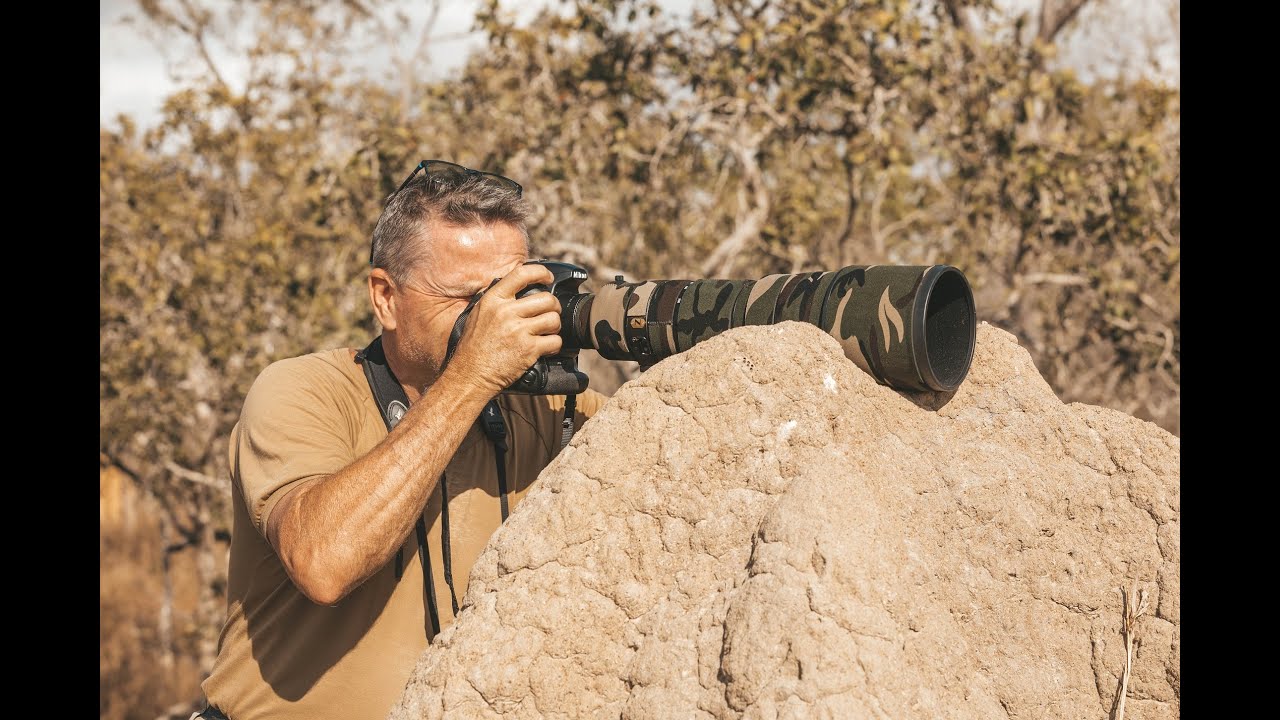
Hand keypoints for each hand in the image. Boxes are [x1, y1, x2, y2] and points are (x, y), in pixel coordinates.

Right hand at [445, 263, 562, 395]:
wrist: (470, 375)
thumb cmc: (472, 347)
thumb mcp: (478, 314)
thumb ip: (496, 300)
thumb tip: (515, 288)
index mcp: (493, 300)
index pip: (522, 273)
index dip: (541, 273)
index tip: (548, 278)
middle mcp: (506, 312)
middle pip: (547, 299)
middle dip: (553, 307)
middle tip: (549, 313)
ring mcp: (518, 331)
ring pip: (553, 319)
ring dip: (554, 327)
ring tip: (547, 332)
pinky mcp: (528, 349)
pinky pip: (555, 341)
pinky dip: (554, 345)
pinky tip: (545, 348)